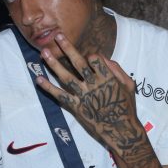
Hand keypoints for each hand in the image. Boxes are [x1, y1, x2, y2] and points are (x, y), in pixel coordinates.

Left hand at [36, 33, 139, 149]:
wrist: (121, 131)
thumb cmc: (126, 107)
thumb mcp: (128, 85)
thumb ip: (117, 69)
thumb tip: (103, 57)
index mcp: (108, 77)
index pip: (95, 59)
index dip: (91, 56)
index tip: (90, 58)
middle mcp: (94, 84)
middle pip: (78, 62)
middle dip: (67, 48)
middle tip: (57, 35)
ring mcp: (83, 96)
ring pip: (66, 77)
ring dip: (54, 64)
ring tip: (43, 52)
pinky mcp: (76, 107)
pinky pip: (60, 96)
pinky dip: (48, 88)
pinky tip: (38, 79)